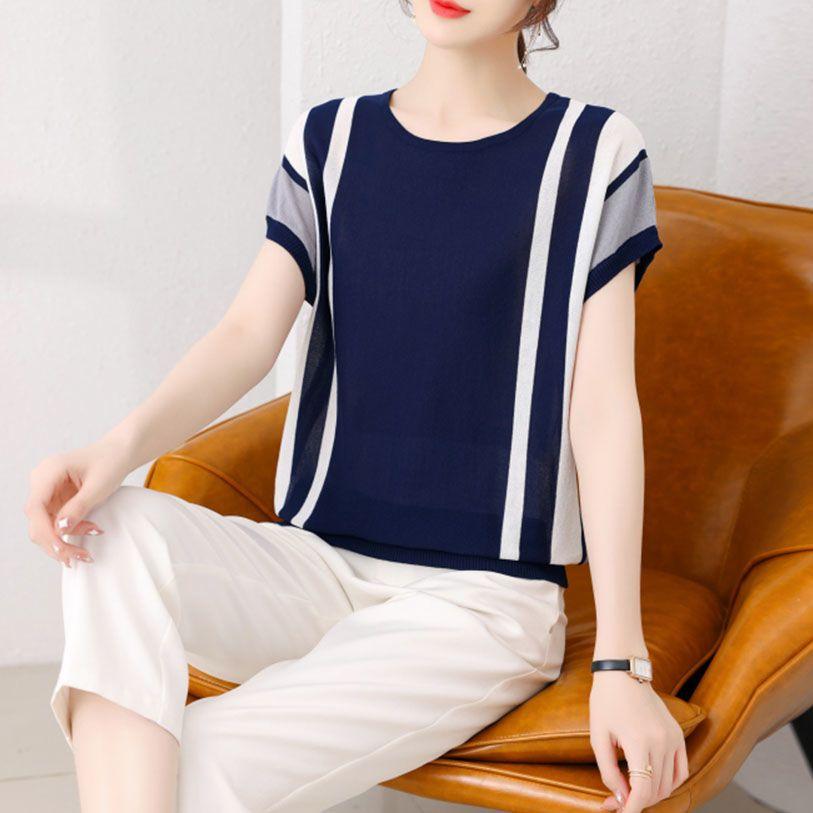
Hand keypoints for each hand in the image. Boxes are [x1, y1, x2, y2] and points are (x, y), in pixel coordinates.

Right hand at [25, 436, 131, 566]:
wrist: (118, 453)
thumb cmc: (110, 463)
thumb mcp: (98, 486)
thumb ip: (78, 507)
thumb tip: (60, 529)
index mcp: (49, 472)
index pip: (35, 507)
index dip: (45, 531)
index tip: (61, 548)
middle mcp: (41, 482)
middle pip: (37, 520)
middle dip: (55, 542)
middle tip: (79, 557)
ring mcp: (47, 491)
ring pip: (44, 525)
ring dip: (63, 540)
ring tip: (85, 552)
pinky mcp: (54, 499)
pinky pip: (55, 521)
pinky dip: (70, 531)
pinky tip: (88, 532)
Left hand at [590, 671, 688, 811]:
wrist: (623, 671)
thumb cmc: (606, 700)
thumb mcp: (598, 735)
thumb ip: (608, 770)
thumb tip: (620, 797)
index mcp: (639, 742)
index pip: (643, 790)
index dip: (632, 808)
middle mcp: (662, 741)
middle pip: (657, 790)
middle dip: (638, 801)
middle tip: (617, 801)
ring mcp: (673, 738)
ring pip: (669, 784)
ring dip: (652, 793)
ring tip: (631, 790)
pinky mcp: (678, 734)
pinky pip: (681, 770)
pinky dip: (670, 782)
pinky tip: (653, 783)